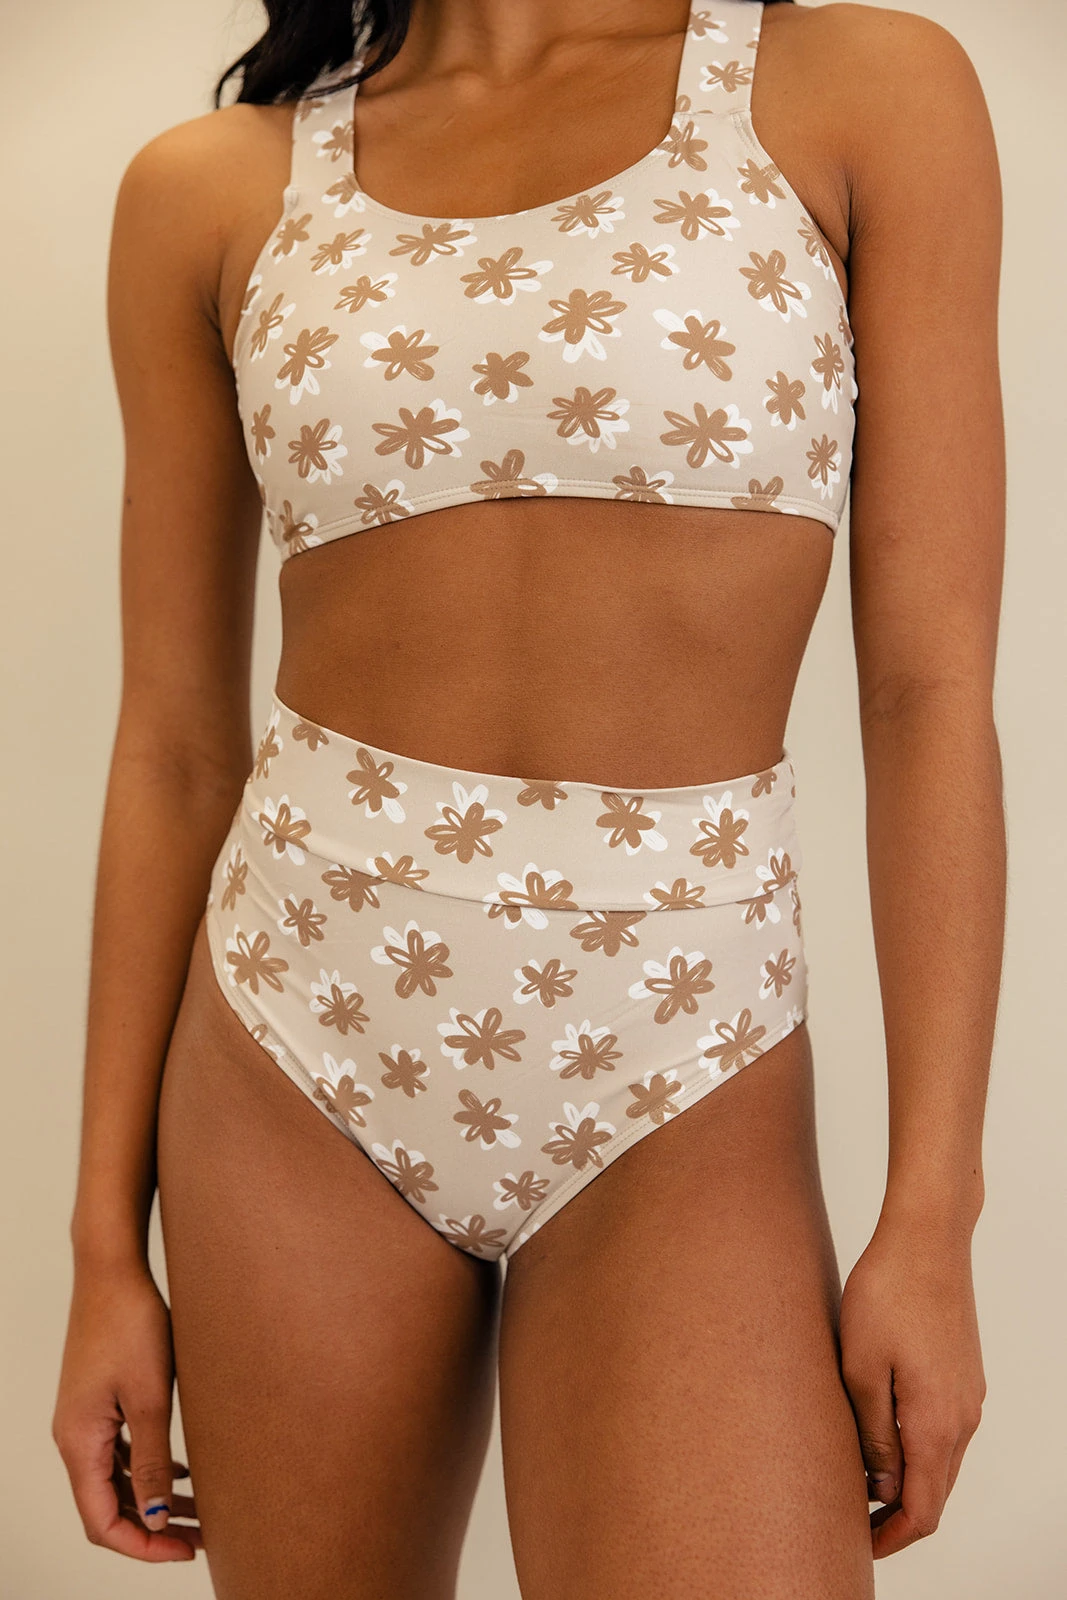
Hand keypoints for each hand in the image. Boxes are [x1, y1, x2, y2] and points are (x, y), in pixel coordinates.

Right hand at [52, 1259, 200, 1560]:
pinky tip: (181, 1474)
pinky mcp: (99, 1400)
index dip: (143, 1545)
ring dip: (151, 1501)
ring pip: (115, 1480)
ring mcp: (85, 1419)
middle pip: (107, 1506)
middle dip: (151, 1529)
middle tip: (199, 1538)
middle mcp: (75, 1437)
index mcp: (79, 1443)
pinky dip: (147, 1470)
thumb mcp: (149, 1397)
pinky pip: (119, 1453)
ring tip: (198, 1513)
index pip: (102, 1521)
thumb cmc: (131, 1325)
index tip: (186, 1550)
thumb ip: (152, 1461)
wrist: (112, 1270)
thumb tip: (154, 1518)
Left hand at [838, 1217, 984, 1557]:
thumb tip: (879, 1485)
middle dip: (897, 1515)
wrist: (928, 1238)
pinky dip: (918, 1449)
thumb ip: (871, 1433)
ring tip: (859, 1482)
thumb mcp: (859, 1366)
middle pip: (936, 1492)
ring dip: (907, 1481)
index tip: (859, 1545)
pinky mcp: (964, 1373)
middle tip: (852, 1521)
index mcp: (936, 1422)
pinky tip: (883, 1436)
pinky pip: (945, 1430)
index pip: (922, 1509)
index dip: (891, 1537)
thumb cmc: (887, 1291)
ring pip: (941, 1461)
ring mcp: (968, 1394)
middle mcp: (963, 1417)